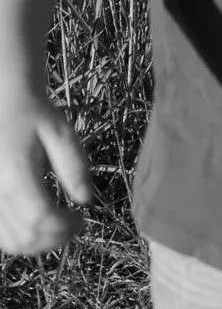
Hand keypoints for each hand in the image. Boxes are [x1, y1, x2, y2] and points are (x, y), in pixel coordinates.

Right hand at [0, 90, 92, 254]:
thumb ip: (75, 165)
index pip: (40, 219)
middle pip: (25, 237)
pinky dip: (20, 238)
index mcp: (14, 172)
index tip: (83, 219)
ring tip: (59, 227)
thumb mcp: (61, 131)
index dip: (65, 227)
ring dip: (38, 243)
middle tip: (74, 225)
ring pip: (10, 242)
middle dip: (55, 238)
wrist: (2, 104)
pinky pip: (0, 236)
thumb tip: (86, 200)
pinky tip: (37, 223)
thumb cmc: (33, 114)